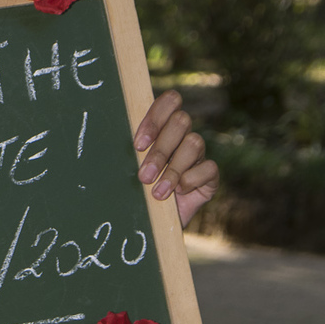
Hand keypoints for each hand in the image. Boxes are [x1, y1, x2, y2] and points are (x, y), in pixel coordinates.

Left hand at [134, 89, 217, 228]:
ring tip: (157, 193)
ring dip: (172, 170)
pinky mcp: (210, 176)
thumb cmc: (139, 190)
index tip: (138, 145)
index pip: (171, 101)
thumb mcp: (131, 167)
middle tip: (144, 176)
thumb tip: (115, 137)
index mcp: (163, 127)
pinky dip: (191, 180)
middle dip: (160, 150)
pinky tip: (179, 192)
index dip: (156, 118)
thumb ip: (133, 150)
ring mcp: (198, 155)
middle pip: (181, 121)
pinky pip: (208, 168)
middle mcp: (183, 136)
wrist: (154, 222)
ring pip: (194, 143)